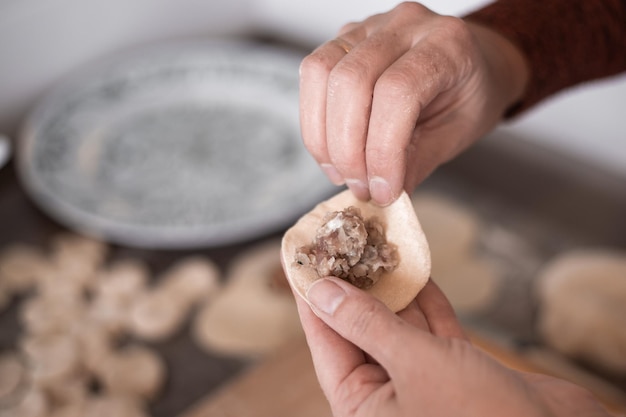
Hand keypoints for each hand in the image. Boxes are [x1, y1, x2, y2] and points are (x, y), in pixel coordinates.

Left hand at [295, 277, 610, 416]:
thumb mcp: (413, 364)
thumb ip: (367, 324)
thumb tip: (321, 291)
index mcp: (362, 405)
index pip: (326, 341)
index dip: (313, 298)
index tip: (304, 260)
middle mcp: (387, 394)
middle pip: (360, 328)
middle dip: (355, 285)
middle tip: (344, 242)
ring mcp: (422, 380)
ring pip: (398, 324)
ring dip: (392, 287)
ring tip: (377, 246)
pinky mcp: (455, 369)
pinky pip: (430, 327)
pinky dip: (425, 300)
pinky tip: (416, 269)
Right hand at [299, 2, 528, 205]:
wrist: (474, 65)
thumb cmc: (470, 95)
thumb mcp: (456, 133)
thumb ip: (419, 162)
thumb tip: (382, 195)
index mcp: (446, 43)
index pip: (397, 91)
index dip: (382, 149)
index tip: (384, 189)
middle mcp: (405, 24)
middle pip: (351, 80)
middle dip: (347, 148)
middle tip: (360, 186)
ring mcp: (370, 26)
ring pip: (322, 72)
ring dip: (324, 136)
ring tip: (343, 172)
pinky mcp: (345, 37)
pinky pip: (313, 73)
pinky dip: (315, 120)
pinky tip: (332, 149)